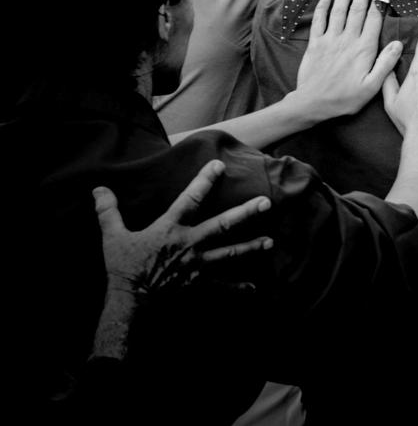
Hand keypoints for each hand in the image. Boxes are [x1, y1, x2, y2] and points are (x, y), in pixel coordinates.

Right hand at [95, 160, 272, 296]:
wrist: (128, 302)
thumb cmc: (122, 268)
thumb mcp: (112, 237)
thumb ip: (108, 211)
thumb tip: (99, 188)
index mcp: (170, 229)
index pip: (190, 198)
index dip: (205, 180)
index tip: (220, 164)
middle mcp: (189, 244)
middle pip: (222, 224)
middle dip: (246, 213)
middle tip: (267, 202)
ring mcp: (197, 265)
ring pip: (229, 253)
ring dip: (250, 247)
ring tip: (270, 242)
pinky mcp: (198, 285)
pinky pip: (222, 287)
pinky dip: (238, 288)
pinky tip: (254, 288)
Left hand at [292, 0, 402, 121]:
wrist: (312, 104)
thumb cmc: (345, 98)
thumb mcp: (372, 87)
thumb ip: (386, 64)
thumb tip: (399, 43)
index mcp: (364, 48)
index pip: (374, 19)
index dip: (379, 0)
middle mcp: (348, 39)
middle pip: (357, 10)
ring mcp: (330, 39)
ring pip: (338, 11)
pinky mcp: (315, 44)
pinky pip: (318, 21)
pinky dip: (321, 8)